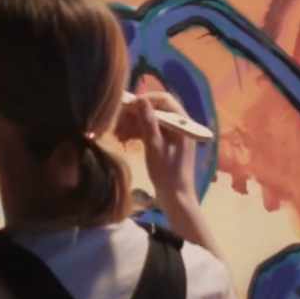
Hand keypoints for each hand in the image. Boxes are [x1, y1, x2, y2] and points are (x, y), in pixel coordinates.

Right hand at [116, 89, 199, 218]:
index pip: (164, 100)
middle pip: (157, 110)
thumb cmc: (167, 173)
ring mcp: (173, 135)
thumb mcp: (154, 147)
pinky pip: (152, 132)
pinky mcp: (167, 144)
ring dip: (135, 124)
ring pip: (152, 121)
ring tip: (117, 131)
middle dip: (137, 113)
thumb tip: (140, 100)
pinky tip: (124, 137)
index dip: (145, 100)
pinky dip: (139, 133)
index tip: (126, 106)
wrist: (176, 198)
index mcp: (182, 123)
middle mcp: (179, 126)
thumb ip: (148, 122)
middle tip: (118, 120)